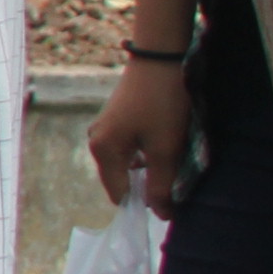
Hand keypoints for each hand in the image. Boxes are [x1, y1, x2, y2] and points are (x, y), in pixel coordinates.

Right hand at [85, 56, 190, 217]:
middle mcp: (96, 140)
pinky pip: (128, 148)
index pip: (119, 194)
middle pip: (122, 179)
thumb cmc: (162, 105)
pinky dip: (146, 153)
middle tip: (176, 178)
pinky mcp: (115, 118)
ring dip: (149, 168)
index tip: (171, 202)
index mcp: (103, 151)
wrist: (160, 57)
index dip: (144, 203)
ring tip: (173, 160)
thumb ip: (162, 185)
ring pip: (127, 163)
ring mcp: (104, 127)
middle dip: (147, 184)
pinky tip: (165, 144)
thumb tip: (161, 216)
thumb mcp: (165, 149)